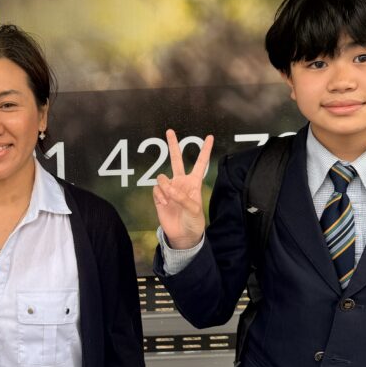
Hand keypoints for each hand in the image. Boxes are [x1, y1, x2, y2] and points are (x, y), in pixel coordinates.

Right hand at [152, 129, 213, 249]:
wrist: (182, 235)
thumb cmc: (193, 221)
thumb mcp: (194, 209)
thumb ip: (182, 197)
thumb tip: (167, 187)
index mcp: (194, 183)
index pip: (200, 163)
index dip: (204, 150)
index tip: (210, 137)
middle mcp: (181, 182)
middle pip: (176, 160)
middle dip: (173, 145)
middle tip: (170, 131)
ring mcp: (169, 188)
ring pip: (162, 178)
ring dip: (165, 187)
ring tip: (169, 198)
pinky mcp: (159, 196)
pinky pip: (156, 189)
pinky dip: (159, 196)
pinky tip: (164, 204)